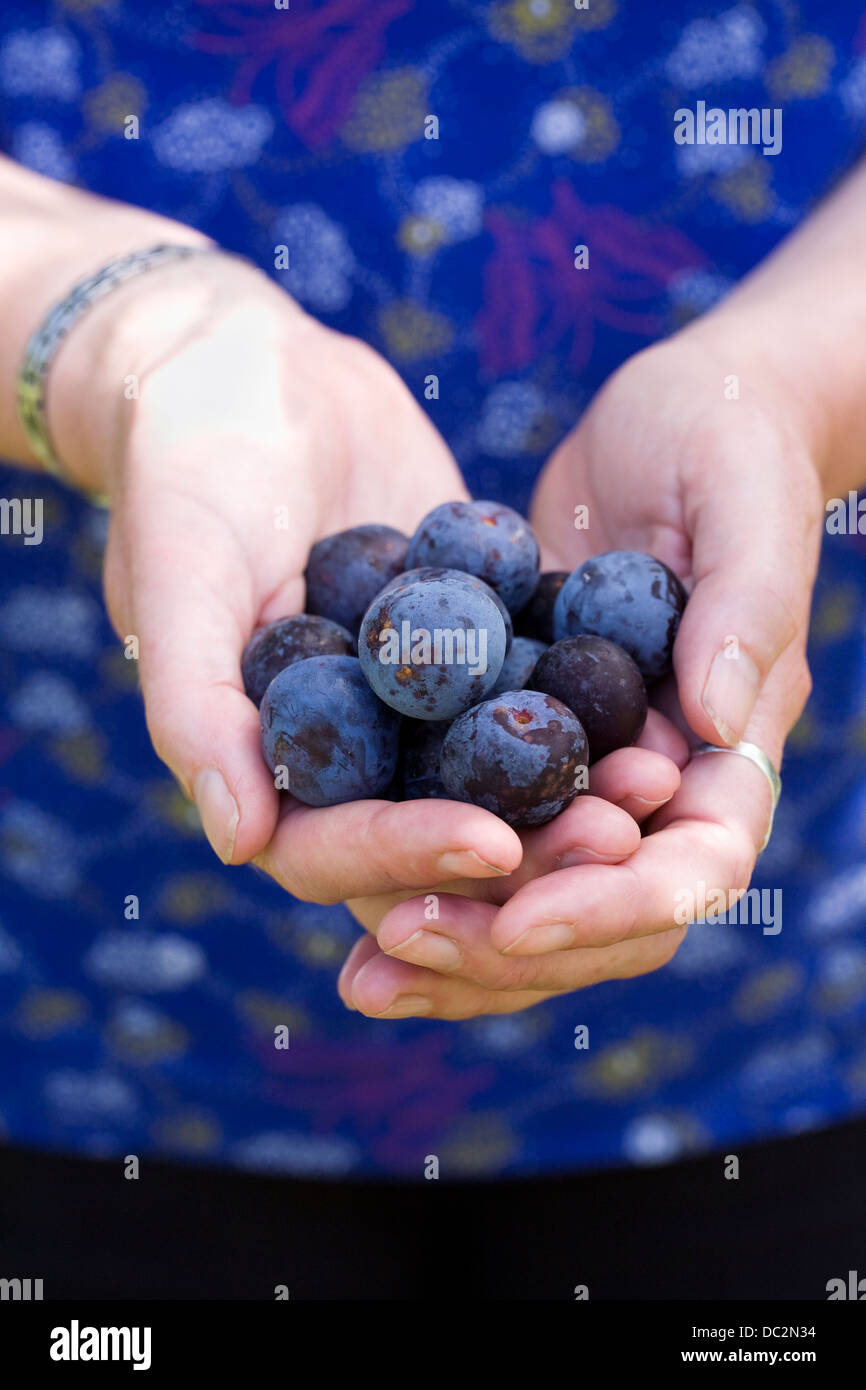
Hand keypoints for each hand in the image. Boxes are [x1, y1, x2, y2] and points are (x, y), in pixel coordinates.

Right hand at [80, 255, 668, 912]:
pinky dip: (589, 698)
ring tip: (652, 782)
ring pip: (494, 773)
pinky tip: (657, 698)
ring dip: (570, 787)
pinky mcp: (473, 639)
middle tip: (611, 836)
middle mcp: (343, 748)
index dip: (407, 853)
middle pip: (429, 831)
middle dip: (520, 844)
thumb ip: (194, 707)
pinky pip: (532, 681)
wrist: (254, 363)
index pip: (330, 845)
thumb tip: (241, 842)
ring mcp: (412, 698)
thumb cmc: (188, 464)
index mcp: (262, 761)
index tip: (494, 845)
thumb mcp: (178, 574)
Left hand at [339, 329, 823, 1017]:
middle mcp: (662, 779)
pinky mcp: (516, 735)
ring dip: (451, 939)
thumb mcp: (745, 502)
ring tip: (360, 972)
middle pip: (603, 913)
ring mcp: (586, 766)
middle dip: (508, 947)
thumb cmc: (731, 436)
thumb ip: (744, 609)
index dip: (609, 907)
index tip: (516, 920)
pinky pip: (471, 822)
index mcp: (730, 745)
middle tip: (402, 947)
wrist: (676, 411)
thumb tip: (707, 726)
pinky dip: (415, 864)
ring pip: (530, 892)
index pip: (693, 866)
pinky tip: (342, 886)